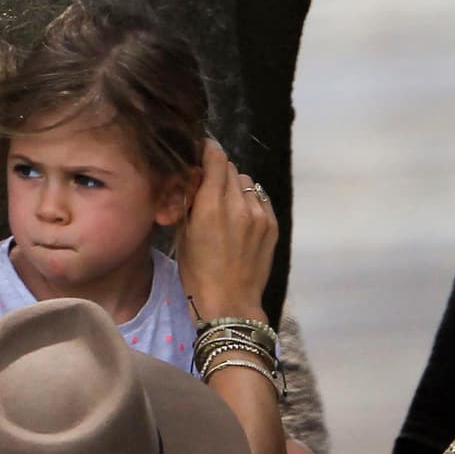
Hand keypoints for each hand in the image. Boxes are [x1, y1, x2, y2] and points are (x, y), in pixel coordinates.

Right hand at [176, 139, 277, 323]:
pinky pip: (259, 198)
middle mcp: (238, 205)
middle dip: (218, 172)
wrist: (230, 303)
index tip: (200, 152)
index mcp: (211, 207)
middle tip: (208, 188)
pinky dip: (249, 201)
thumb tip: (192, 178)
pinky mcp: (272, 224)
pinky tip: (240, 218)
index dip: (207, 150)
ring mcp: (259, 214)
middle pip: (230, 168)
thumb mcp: (182, 236)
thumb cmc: (197, 274)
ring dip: (235, 187)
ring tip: (226, 207)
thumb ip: (188, 202)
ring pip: (246, 182)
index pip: (215, 157)